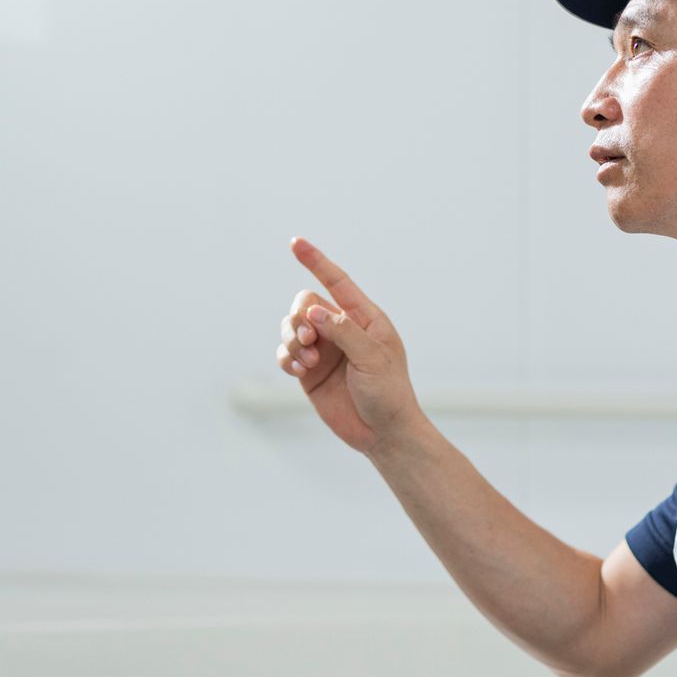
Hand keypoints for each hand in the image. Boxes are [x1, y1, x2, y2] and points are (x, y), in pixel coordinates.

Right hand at [276, 236, 424, 454]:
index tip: (295, 243)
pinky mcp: (309, 372)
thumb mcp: (373, 358)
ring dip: (292, 339)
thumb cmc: (389, 393)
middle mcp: (341, 330)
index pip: (337, 282)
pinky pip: (287, 353)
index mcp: (364, 319)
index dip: (316, 262)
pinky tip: (299, 371)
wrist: (383, 433)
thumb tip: (314, 311)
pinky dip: (287, 358)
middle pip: (305, 304)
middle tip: (309, 338)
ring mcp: (324, 350)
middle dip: (299, 317)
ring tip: (307, 360)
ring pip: (291, 327)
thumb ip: (343, 331)